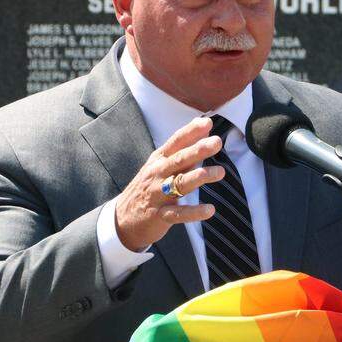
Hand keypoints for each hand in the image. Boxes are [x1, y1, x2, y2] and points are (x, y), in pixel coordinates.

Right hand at [115, 117, 224, 250]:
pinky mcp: (159, 216)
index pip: (175, 142)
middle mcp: (157, 174)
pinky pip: (178, 214)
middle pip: (178, 160)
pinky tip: (210, 210)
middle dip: (198, 150)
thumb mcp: (160, 166)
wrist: (122, 219)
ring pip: (179, 184)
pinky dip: (193, 212)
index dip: (190, 132)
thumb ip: (183, 149)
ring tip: (220, 172)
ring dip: (200, 177)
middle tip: (217, 142)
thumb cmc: (147, 188)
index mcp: (159, 161)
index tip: (207, 122)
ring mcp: (157, 195)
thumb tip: (202, 128)